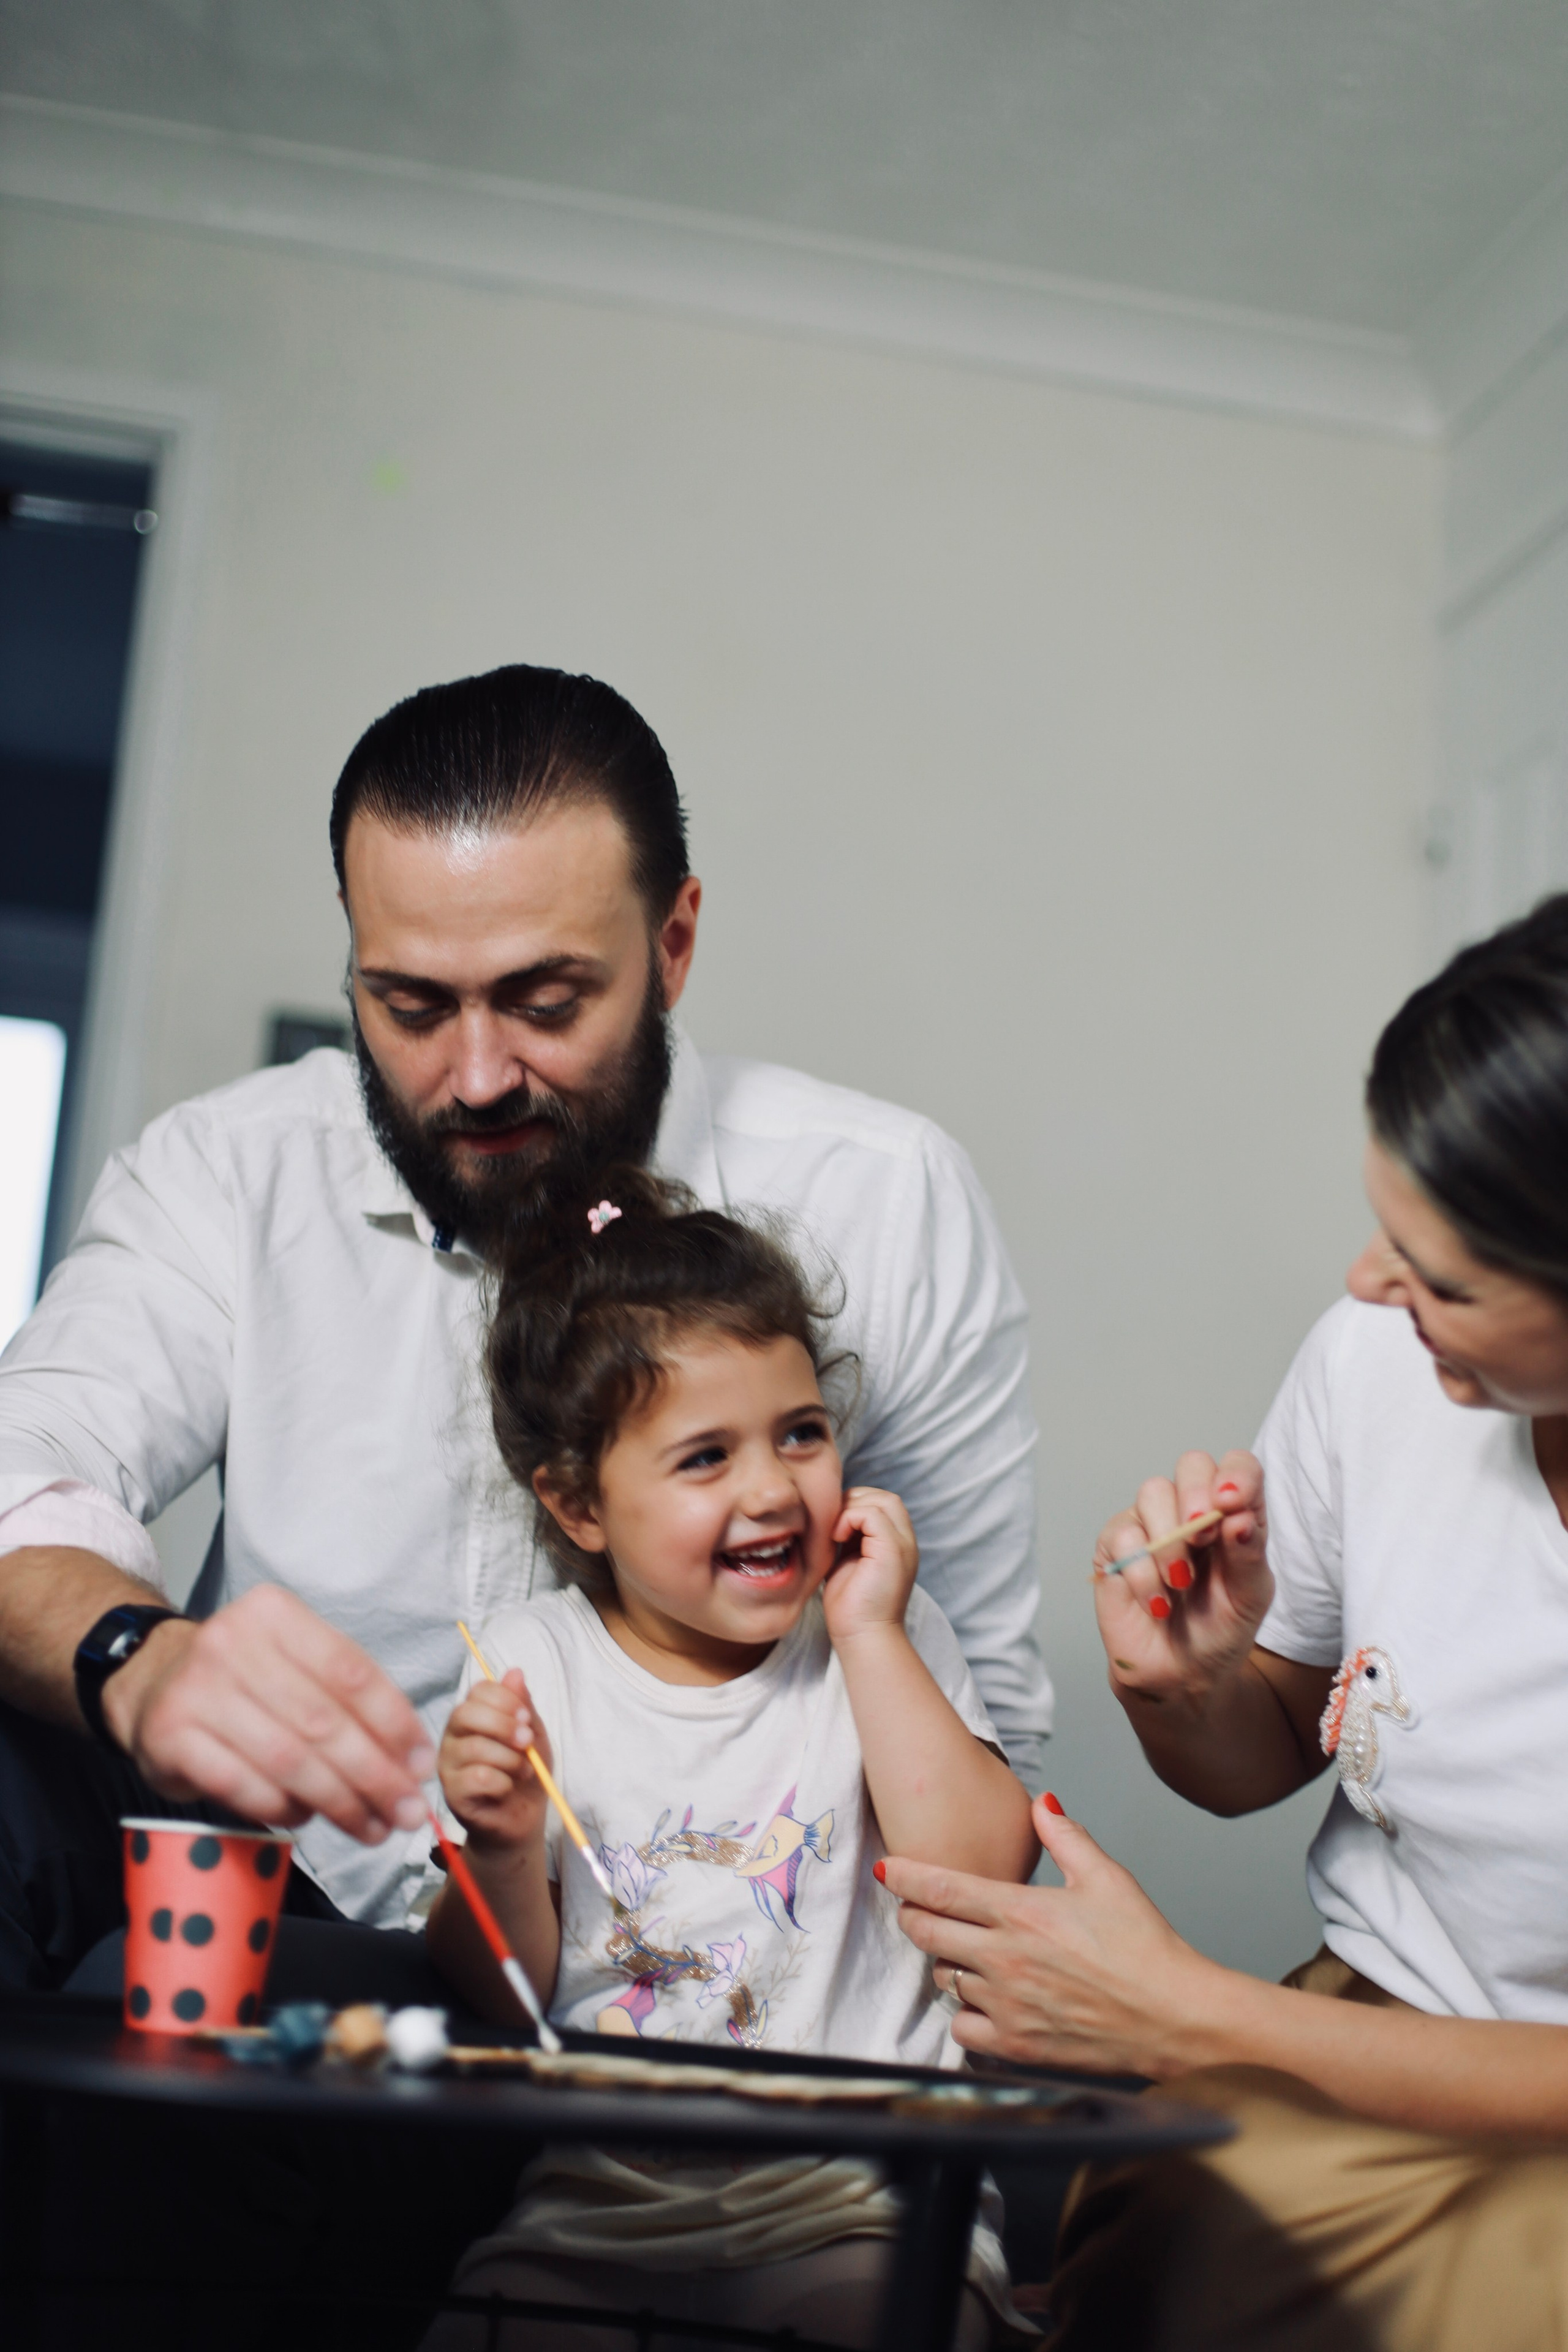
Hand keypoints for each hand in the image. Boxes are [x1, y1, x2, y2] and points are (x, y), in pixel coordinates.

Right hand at [101, 1584, 436, 1843]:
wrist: (150, 1681)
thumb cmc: (242, 1679)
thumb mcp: (293, 1663)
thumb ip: (347, 1699)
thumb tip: (410, 1759)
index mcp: (274, 1614)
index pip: (351, 1673)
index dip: (394, 1725)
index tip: (422, 1765)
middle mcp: (232, 1643)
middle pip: (324, 1722)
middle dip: (375, 1775)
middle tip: (407, 1812)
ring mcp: (197, 1690)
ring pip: (288, 1759)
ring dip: (339, 1802)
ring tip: (372, 1827)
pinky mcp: (171, 1738)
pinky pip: (244, 1786)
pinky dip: (283, 1809)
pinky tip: (307, 1818)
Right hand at [439, 1669, 551, 1854]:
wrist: (522, 1820)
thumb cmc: (525, 1773)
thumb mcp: (532, 1735)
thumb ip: (523, 1705)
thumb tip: (515, 1672)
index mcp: (472, 1717)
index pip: (477, 1692)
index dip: (505, 1700)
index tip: (526, 1717)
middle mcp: (453, 1737)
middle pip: (465, 1714)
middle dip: (503, 1725)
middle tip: (526, 1741)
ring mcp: (448, 1766)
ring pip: (474, 1748)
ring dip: (509, 1758)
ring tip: (524, 1770)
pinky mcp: (451, 1795)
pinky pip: (476, 1778)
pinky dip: (502, 1781)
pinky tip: (508, 1787)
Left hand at [822, 1486, 918, 1644]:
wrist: (861, 1637)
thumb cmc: (851, 1607)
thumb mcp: (849, 1562)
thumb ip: (850, 1538)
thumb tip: (833, 1517)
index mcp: (897, 1545)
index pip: (883, 1503)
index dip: (856, 1504)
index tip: (833, 1525)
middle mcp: (906, 1542)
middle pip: (885, 1497)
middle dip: (854, 1501)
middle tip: (833, 1524)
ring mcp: (903, 1545)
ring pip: (882, 1500)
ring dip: (851, 1509)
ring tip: (835, 1533)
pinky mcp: (892, 1551)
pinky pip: (873, 1515)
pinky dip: (850, 1518)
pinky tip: (837, 1538)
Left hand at [882, 1793, 1228, 2079]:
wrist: (1175, 2017)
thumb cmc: (1146, 1948)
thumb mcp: (1107, 1877)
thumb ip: (1065, 1836)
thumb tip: (1042, 1803)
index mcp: (1022, 1912)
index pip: (941, 1888)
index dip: (905, 1876)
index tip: (887, 1870)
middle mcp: (1005, 1959)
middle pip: (926, 1932)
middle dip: (913, 1916)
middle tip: (917, 1909)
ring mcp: (1007, 2005)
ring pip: (944, 1979)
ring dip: (949, 1963)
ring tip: (970, 1954)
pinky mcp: (1016, 2046)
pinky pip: (961, 2030)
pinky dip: (965, 2015)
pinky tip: (985, 2001)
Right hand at [1092, 1450, 1272, 1709]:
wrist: (1179, 1675)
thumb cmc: (1221, 1631)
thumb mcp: (1250, 1597)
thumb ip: (1249, 1554)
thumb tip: (1239, 1517)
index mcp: (1234, 1514)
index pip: (1238, 1467)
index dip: (1235, 1475)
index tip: (1232, 1503)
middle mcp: (1193, 1509)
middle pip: (1192, 1464)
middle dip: (1196, 1495)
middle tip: (1204, 1538)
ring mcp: (1152, 1523)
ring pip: (1152, 1491)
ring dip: (1170, 1541)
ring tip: (1181, 1583)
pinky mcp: (1117, 1545)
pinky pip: (1123, 1534)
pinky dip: (1143, 1573)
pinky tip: (1157, 1603)